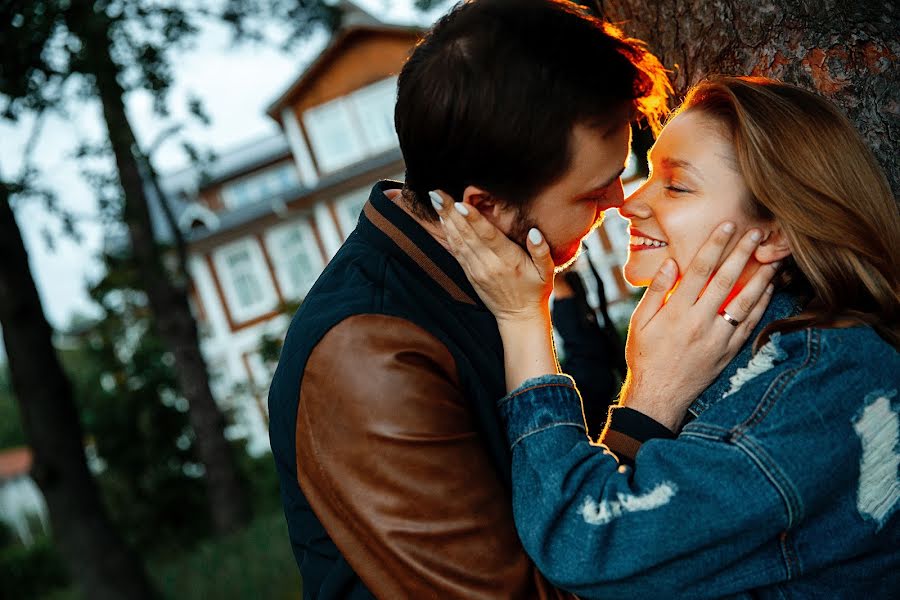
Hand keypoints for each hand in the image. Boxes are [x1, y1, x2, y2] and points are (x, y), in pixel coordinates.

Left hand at [430, 190, 554, 323]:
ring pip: (458, 241)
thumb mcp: (547, 273)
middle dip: (451, 212)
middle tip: (437, 193)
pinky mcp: (470, 274)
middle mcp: (489, 265)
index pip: (488, 236)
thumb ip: (542, 251)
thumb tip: (534, 232)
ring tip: (436, 200)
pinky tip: (443, 219)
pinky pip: (456, 251)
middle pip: (467, 234)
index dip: (473, 220)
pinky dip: (448, 234)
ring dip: (446, 220)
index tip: (460, 204)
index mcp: (508, 261)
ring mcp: (477, 270)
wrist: (519, 317)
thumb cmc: (535, 291)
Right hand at [621, 222, 779, 430]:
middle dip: (742, 253)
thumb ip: (656, 291)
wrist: (660, 396)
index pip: (699, 270)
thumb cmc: (645, 356)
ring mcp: (718, 338)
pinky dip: (761, 304)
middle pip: (726, 280)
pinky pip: (750, 323)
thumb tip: (670, 262)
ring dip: (761, 277)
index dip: (714, 245)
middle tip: (757, 232)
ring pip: (745, 301)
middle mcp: (699, 323)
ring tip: (773, 257)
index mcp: (676, 312)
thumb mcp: (640, 322)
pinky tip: (768, 288)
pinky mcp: (729, 350)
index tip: (727, 226)